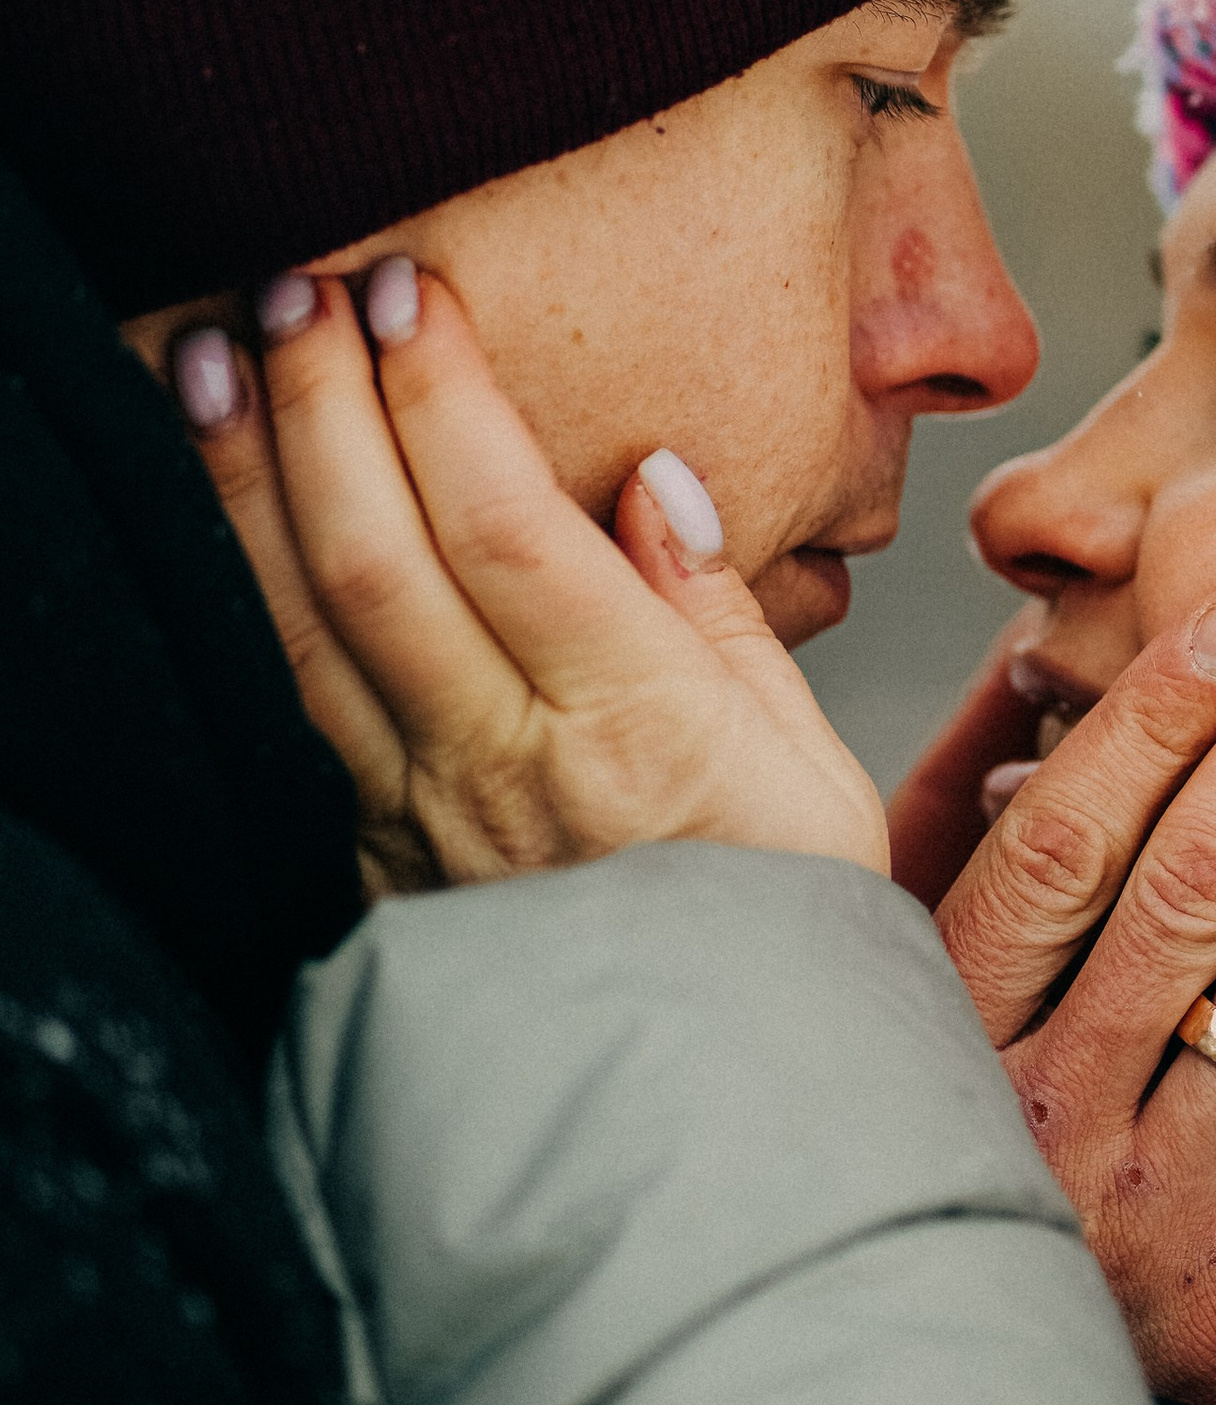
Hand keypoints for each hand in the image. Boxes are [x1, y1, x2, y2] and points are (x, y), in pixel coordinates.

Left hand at [171, 259, 888, 899]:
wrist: (712, 1119)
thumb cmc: (783, 936)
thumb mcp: (811, 774)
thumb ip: (728, 623)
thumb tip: (649, 483)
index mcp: (638, 732)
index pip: (507, 530)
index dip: (444, 400)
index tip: (414, 292)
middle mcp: (508, 773)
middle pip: (380, 561)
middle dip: (326, 406)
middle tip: (302, 285)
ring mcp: (420, 824)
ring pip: (300, 628)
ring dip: (245, 481)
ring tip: (215, 358)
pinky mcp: (370, 861)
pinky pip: (287, 707)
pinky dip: (241, 589)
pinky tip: (218, 507)